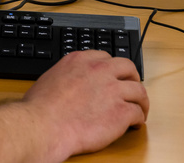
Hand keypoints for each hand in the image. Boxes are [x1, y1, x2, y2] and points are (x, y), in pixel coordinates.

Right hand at [22, 50, 148, 159]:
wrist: (45, 124)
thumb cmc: (41, 107)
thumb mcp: (51, 77)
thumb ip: (67, 75)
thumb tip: (69, 84)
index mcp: (81, 60)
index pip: (105, 57)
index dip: (112, 68)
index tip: (113, 76)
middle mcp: (100, 71)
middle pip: (128, 67)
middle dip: (133, 78)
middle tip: (132, 88)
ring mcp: (112, 90)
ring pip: (139, 90)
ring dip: (141, 101)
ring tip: (140, 109)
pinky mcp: (121, 111)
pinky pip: (137, 113)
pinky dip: (138, 119)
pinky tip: (134, 125)